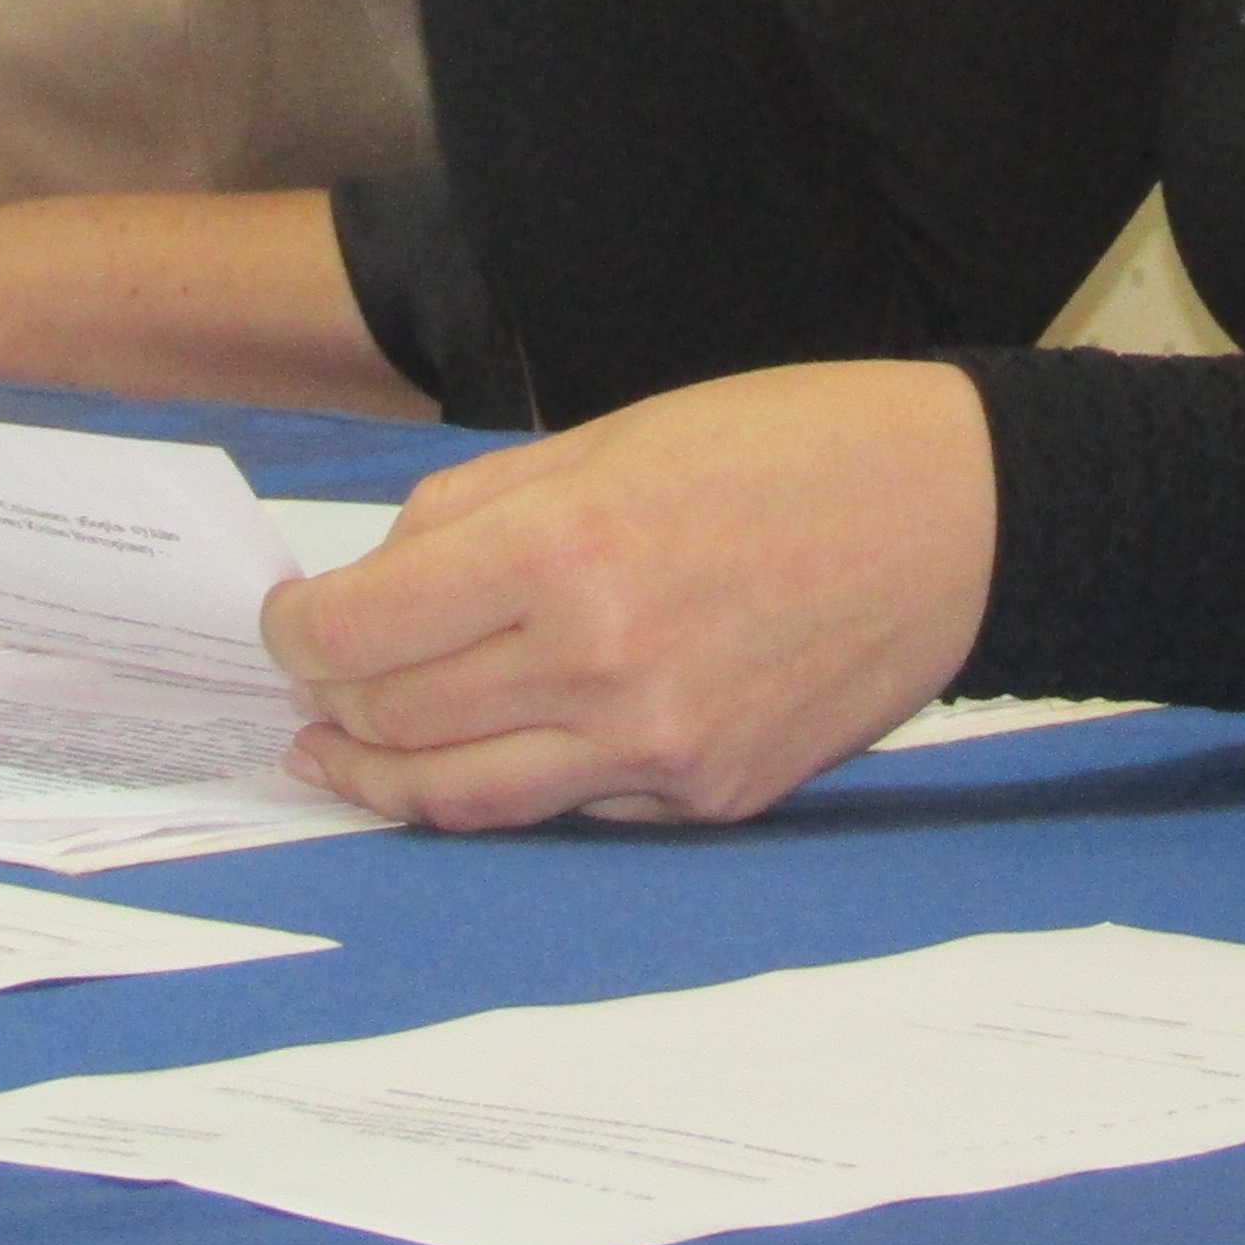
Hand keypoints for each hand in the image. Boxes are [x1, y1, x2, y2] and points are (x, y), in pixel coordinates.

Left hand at [263, 362, 997, 827]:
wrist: (955, 516)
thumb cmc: (787, 446)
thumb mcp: (610, 436)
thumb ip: (477, 511)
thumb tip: (378, 581)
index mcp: (563, 549)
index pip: (360, 630)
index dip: (297, 633)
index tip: (289, 624)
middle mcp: (599, 663)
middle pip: (396, 719)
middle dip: (331, 701)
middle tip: (311, 684)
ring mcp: (657, 748)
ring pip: (462, 798)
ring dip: (382, 777)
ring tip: (343, 755)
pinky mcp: (707, 796)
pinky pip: (569, 809)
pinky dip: (509, 783)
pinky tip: (487, 749)